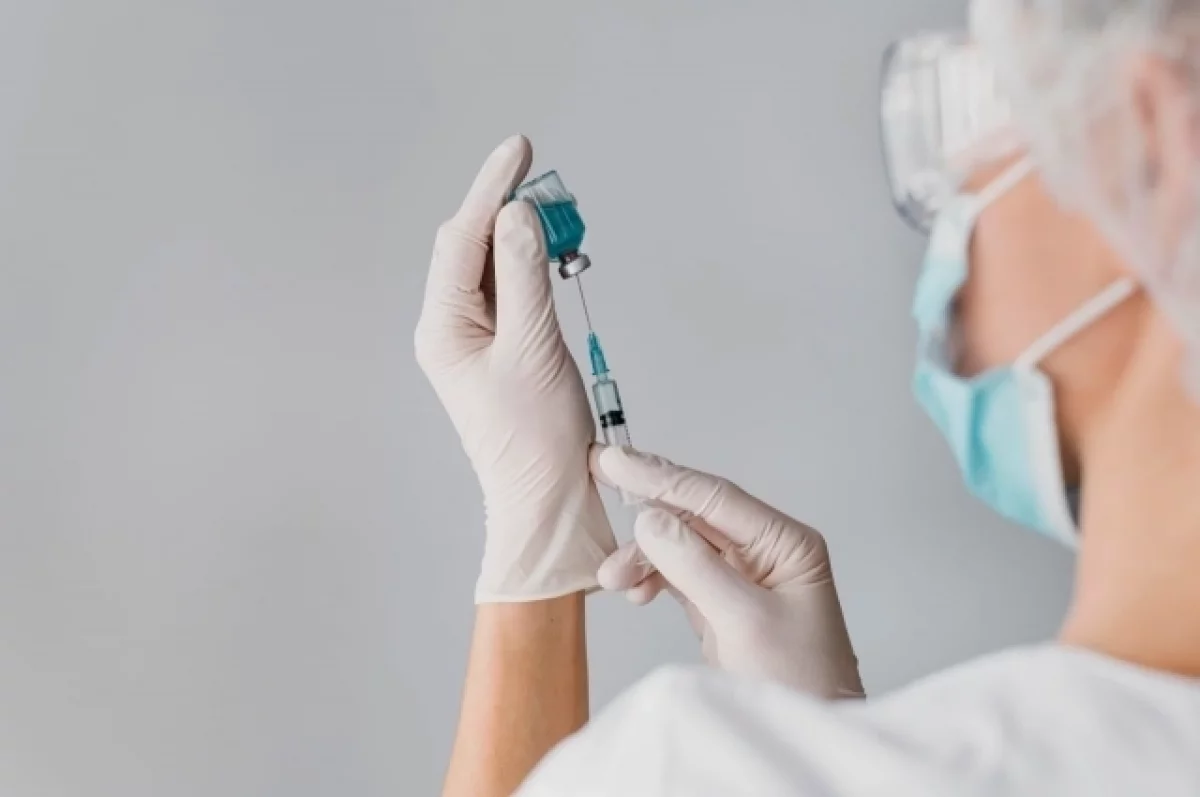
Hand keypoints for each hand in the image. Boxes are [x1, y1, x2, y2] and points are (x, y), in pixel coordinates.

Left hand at [415, 136, 614, 602]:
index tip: (520, 148)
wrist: (549, 500)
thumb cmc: (538, 440)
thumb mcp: (534, 349)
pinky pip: (513, 292)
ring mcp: (475, 340)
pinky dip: (535, 268)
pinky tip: (558, 258)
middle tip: (553, 186)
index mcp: (444, 329)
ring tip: (564, 222)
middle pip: (474, 248)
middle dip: (511, 210)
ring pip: (495, 267)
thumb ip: (525, 277)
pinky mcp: (503, 350)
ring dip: (526, 239)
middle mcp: (451, 329)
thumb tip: (518, 216)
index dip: (491, 189)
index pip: (462, 240)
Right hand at [590, 446, 863, 697]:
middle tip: (600, 478)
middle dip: (647, 513)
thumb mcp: (744, 621)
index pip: (715, 497)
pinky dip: (653, 577)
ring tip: (613, 578)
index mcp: (787, 544)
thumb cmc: (800, 686)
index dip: (661, 476)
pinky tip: (635, 589)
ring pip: (681, 545)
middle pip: (695, 516)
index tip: (616, 460)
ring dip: (644, 555)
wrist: (807, 737)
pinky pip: (679, 574)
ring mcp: (744, 577)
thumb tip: (651, 519)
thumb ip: (696, 566)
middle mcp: (767, 552)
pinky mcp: (723, 603)